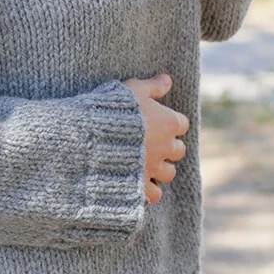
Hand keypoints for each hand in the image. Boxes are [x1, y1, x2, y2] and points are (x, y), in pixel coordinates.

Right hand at [123, 73, 188, 204]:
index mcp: (168, 122)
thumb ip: (152, 86)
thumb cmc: (113, 109)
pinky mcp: (141, 185)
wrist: (92, 137)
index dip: (169, 123)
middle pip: (178, 150)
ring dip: (160, 169)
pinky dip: (148, 191)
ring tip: (144, 163)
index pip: (181, 124)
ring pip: (169, 173)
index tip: (157, 121)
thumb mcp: (132, 89)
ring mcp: (154, 168)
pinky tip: (137, 183)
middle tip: (150, 143)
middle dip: (167, 148)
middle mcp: (166, 147)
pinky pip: (154, 194)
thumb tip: (167, 79)